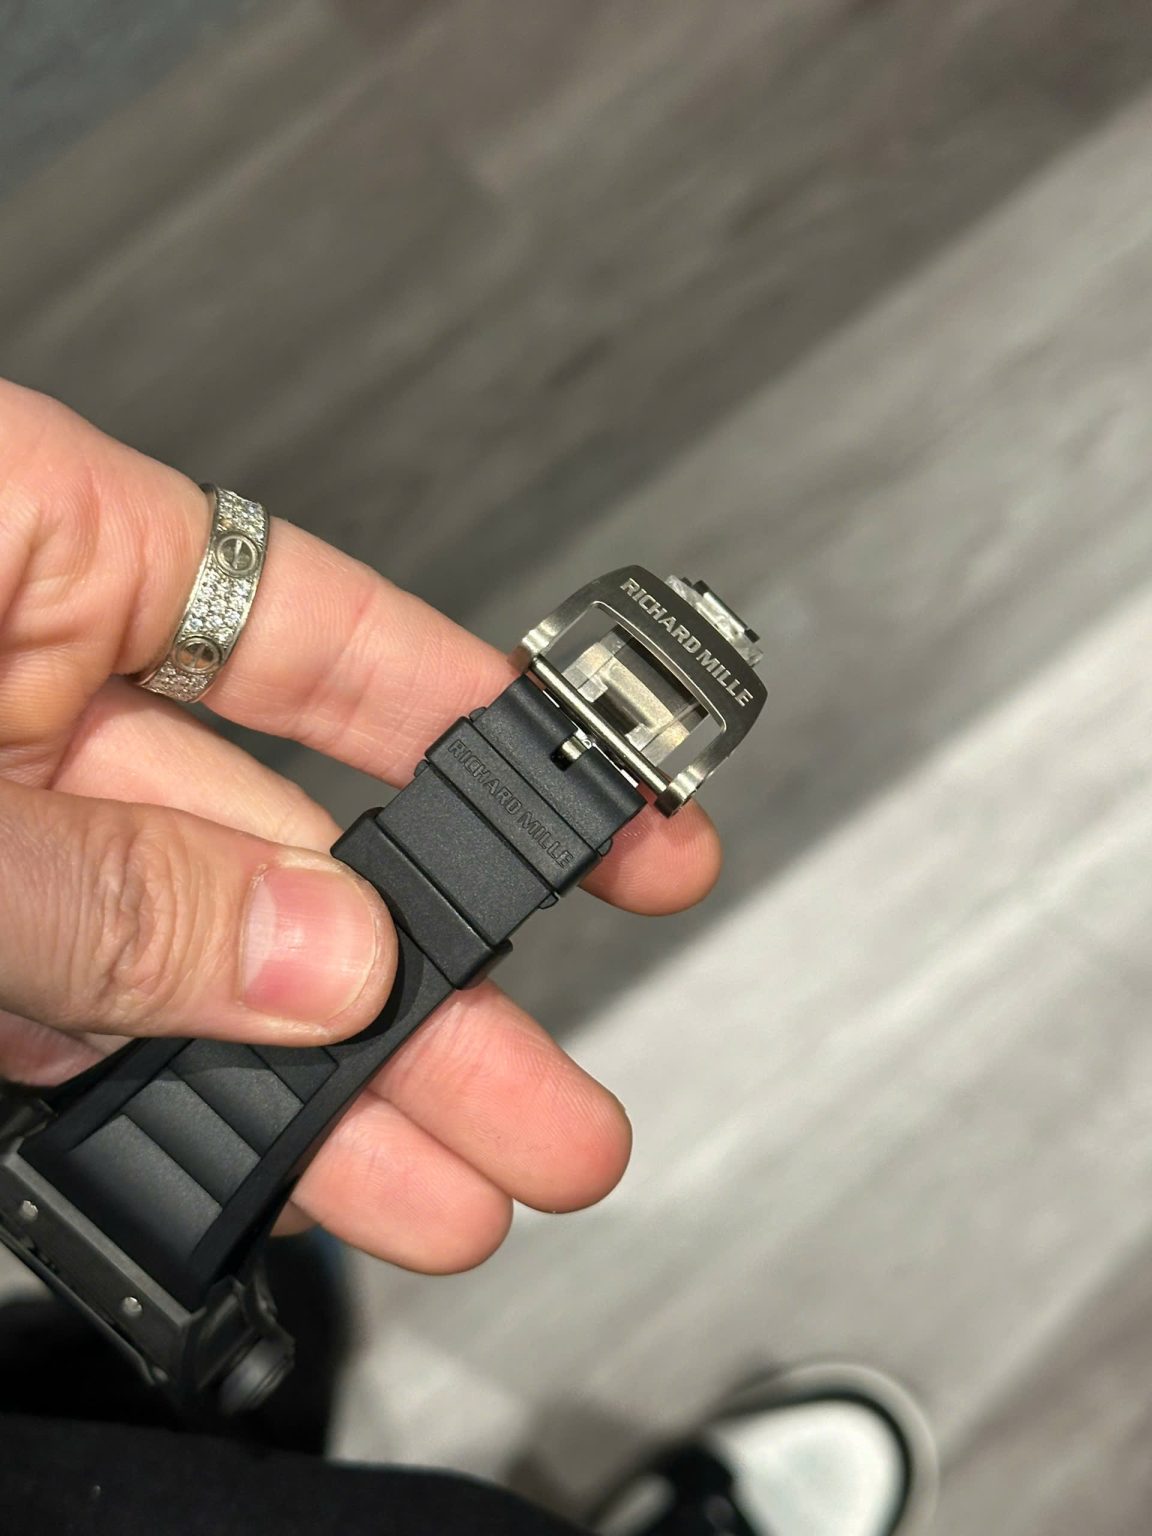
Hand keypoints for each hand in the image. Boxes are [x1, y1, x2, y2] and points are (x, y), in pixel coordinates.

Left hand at [0, 381, 720, 1271]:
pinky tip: (260, 1165)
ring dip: (314, 1086)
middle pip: (284, 837)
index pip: (325, 630)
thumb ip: (111, 886)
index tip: (616, 809)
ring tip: (441, 1184)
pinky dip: (163, 1100)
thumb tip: (319, 956)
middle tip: (548, 1091)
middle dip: (428, 989)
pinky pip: (74, 1014)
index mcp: (32, 536)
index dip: (493, 731)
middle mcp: (15, 669)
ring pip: (188, 956)